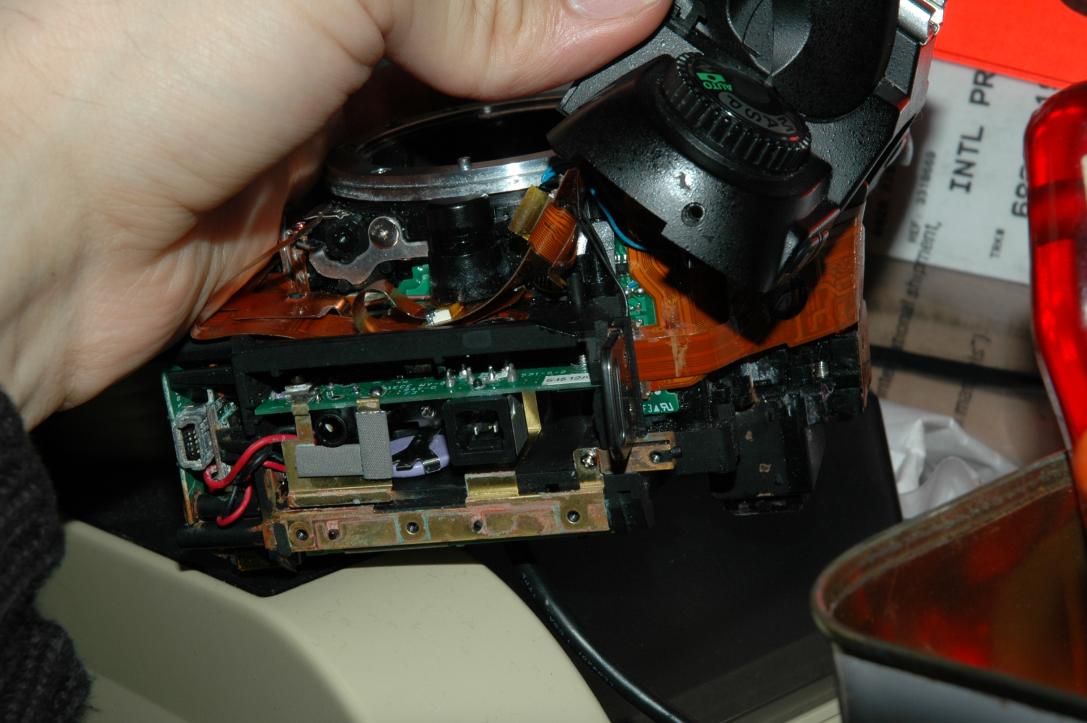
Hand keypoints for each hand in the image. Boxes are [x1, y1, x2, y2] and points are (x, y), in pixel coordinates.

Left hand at [0, 0, 666, 426]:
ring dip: (519, 96)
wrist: (46, 235)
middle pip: (472, 12)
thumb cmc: (124, 79)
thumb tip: (609, 10)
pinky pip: (427, 154)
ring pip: (457, 77)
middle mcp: (318, 5)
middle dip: (543, 34)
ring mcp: (320, 74)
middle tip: (617, 56)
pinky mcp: (322, 159)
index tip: (620, 15)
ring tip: (588, 105)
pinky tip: (517, 156)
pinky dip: (475, 160)